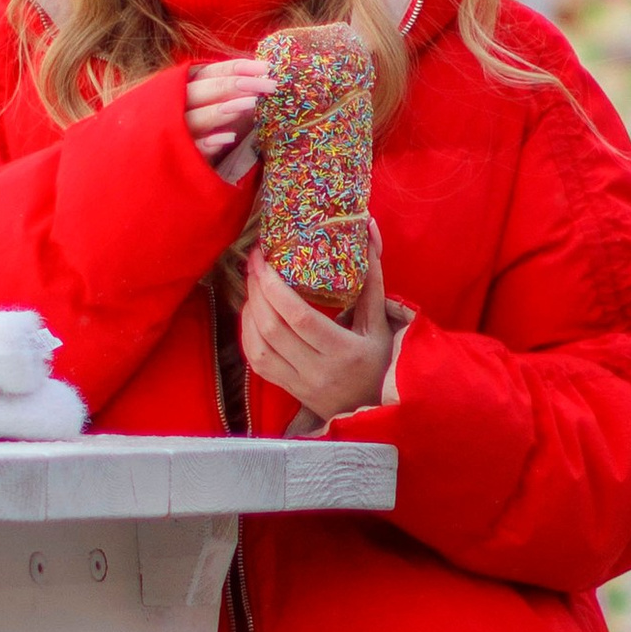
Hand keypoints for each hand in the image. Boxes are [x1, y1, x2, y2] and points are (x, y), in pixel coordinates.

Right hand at [184, 58, 269, 180]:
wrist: (177, 181)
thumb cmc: (207, 140)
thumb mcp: (223, 116)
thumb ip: (236, 98)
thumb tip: (265, 81)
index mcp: (184, 93)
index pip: (207, 73)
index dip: (235, 68)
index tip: (266, 67)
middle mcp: (173, 110)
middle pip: (199, 90)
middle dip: (235, 85)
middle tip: (269, 85)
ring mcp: (172, 135)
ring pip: (191, 118)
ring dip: (221, 110)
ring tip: (252, 104)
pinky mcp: (176, 161)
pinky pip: (190, 150)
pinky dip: (208, 143)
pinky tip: (229, 138)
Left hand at [242, 230, 395, 423]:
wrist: (378, 406)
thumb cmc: (382, 359)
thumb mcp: (381, 319)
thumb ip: (372, 273)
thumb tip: (368, 225)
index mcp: (344, 351)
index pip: (299, 317)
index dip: (274, 286)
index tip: (264, 257)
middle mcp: (319, 371)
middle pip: (273, 328)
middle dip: (256, 290)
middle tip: (255, 262)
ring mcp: (301, 384)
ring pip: (259, 347)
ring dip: (249, 312)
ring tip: (253, 285)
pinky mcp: (289, 391)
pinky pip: (257, 363)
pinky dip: (248, 336)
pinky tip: (251, 314)